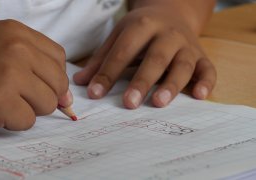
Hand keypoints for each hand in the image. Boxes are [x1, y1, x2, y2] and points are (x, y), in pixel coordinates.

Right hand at [0, 20, 70, 134]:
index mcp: (15, 32)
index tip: (41, 85)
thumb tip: (68, 98)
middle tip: (17, 95)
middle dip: (43, 95)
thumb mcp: (0, 52)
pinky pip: (28, 120)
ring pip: (48, 103)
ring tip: (3, 101)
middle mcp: (15, 48)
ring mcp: (8, 73)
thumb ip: (37, 68)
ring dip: (28, 109)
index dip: (53, 76)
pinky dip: (13, 122)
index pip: (58, 58)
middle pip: (58, 82)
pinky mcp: (0, 101)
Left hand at [73, 5, 215, 108]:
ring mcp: (187, 45)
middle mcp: (167, 34)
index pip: (123, 51)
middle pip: (155, 58)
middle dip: (142, 81)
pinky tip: (199, 96)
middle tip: (129, 103)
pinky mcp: (202, 56)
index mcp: (142, 26)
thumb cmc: (141, 30)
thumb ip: (101, 59)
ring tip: (158, 103)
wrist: (171, 13)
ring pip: (182, 65)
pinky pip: (208, 69)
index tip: (95, 94)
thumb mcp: (119, 37)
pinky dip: (206, 82)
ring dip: (172, 84)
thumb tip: (80, 82)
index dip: (108, 73)